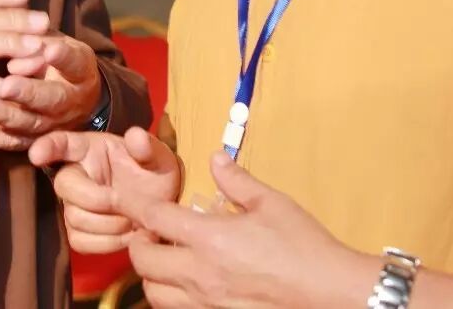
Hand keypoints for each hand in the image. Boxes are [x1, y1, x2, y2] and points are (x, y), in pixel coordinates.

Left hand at [0, 33, 103, 149]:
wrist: (74, 96)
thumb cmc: (57, 59)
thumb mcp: (54, 42)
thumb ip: (39, 42)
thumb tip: (18, 54)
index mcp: (80, 72)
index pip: (74, 63)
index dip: (63, 58)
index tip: (50, 49)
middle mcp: (71, 102)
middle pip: (52, 100)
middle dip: (28, 93)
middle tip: (5, 85)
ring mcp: (54, 125)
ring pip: (30, 123)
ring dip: (4, 115)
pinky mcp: (34, 140)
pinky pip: (12, 141)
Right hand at [28, 127, 181, 252]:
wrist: (162, 208)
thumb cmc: (154, 174)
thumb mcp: (159, 156)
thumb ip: (148, 146)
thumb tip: (135, 136)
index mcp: (90, 149)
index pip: (62, 143)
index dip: (47, 147)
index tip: (37, 154)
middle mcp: (76, 174)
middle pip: (64, 185)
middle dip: (96, 198)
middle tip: (124, 201)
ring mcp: (73, 205)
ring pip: (74, 217)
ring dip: (108, 223)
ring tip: (132, 218)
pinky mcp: (78, 232)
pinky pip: (81, 241)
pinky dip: (107, 242)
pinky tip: (126, 234)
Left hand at [124, 152, 367, 307]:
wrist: (331, 294)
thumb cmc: (304, 247)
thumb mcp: (272, 203)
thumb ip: (236, 180)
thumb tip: (215, 159)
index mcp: (210, 238)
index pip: (153, 218)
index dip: (131, 205)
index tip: (121, 198)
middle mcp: (200, 274)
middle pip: (142, 261)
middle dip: (139, 243)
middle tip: (152, 231)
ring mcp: (206, 303)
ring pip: (154, 294)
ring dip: (151, 274)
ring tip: (167, 259)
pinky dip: (171, 297)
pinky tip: (188, 283)